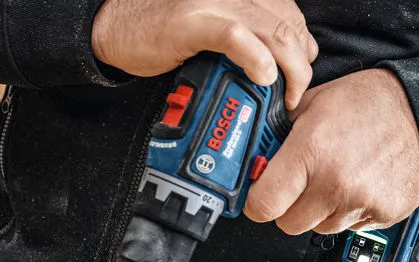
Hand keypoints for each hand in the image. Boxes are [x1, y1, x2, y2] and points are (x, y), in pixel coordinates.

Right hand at [92, 0, 317, 108]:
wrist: (115, 26)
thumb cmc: (165, 31)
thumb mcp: (214, 28)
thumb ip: (246, 36)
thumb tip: (279, 66)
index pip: (292, 17)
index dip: (303, 48)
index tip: (298, 75)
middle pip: (289, 27)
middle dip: (300, 66)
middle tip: (293, 96)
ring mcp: (213, 4)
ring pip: (273, 32)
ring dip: (288, 69)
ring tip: (283, 95)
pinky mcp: (191, 22)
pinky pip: (235, 37)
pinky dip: (256, 58)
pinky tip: (263, 76)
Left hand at [244, 69, 418, 234]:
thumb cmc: (369, 102)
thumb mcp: (312, 103)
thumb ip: (279, 134)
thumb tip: (256, 158)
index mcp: (311, 152)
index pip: (263, 205)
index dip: (257, 203)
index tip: (260, 197)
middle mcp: (336, 183)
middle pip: (289, 224)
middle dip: (289, 207)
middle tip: (301, 185)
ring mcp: (363, 202)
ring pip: (321, 228)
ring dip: (322, 211)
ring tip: (337, 178)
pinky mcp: (386, 215)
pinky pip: (353, 227)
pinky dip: (351, 212)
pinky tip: (360, 184)